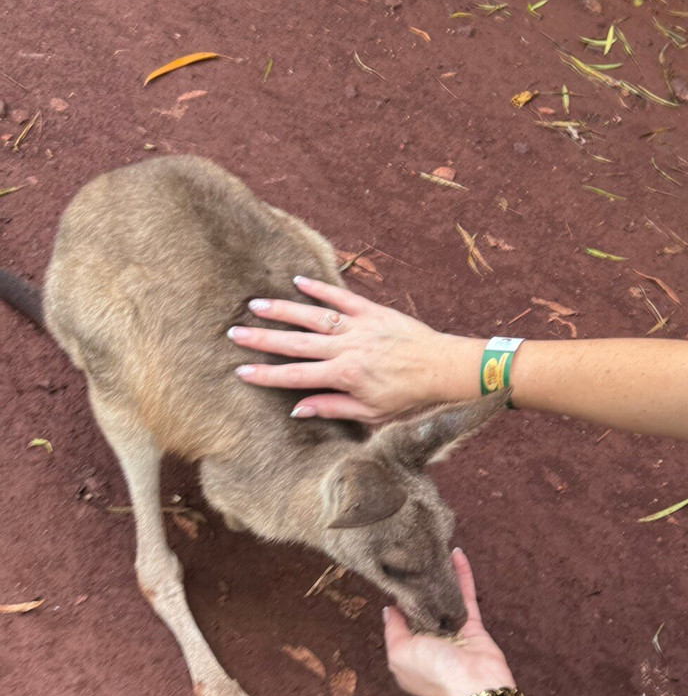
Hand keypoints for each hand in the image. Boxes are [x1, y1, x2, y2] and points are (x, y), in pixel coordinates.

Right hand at [228, 277, 481, 421]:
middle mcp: (347, 348)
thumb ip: (333, 408)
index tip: (240, 371)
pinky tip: (298, 282)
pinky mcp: (373, 311)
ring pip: (314, 316)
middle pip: (297, 343)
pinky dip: (320, 289)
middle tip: (234, 333)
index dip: (266, 375)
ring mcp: (359, 327)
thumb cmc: (410, 396)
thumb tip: (297, 408)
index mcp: (345, 375)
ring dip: (284, 310)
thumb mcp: (372, 413)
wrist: (444, 369)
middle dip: (263, 338)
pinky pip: (342, 297)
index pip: (296, 376)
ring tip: (256, 304)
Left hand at [384, 549, 517, 695]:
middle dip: (420, 584)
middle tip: (413, 557)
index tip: (394, 573)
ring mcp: (452, 631)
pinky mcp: (472, 624)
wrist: (474, 685)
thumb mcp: (400, 654)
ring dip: (441, 574)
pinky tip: (457, 555)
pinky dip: (462, 574)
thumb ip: (393, 630)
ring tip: (433, 551)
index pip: (400, 620)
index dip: (397, 598)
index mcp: (409, 651)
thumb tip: (388, 609)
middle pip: (424, 606)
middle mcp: (430, 640)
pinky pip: (466, 594)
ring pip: (445, 596)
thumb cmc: (435, 673)